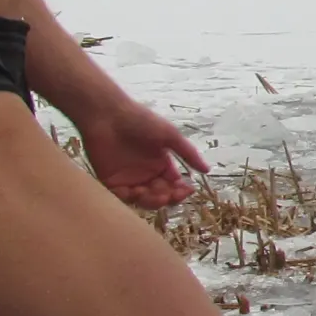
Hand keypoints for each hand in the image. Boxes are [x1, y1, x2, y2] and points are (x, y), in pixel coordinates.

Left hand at [77, 99, 205, 210]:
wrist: (108, 115)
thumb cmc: (141, 121)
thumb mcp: (170, 135)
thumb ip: (188, 154)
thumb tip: (207, 170)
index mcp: (161, 164)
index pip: (174, 185)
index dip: (181, 191)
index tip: (186, 190)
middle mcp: (146, 174)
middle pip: (160, 196)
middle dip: (166, 198)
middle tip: (166, 194)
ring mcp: (129, 179)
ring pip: (143, 200)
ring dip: (149, 200)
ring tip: (149, 193)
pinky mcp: (111, 182)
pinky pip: (122, 198)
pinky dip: (129, 198)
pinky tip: (134, 190)